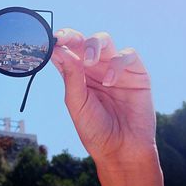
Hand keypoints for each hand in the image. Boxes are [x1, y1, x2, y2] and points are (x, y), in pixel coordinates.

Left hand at [50, 29, 154, 162]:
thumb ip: (71, 76)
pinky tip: (110, 81)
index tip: (49, 39)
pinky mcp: (136, 73)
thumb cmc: (95, 129)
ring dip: (94, 45)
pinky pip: (127, 55)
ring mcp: (114, 68)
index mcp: (76, 75)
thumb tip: (59, 49)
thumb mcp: (77, 103)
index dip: (57, 42)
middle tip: (64, 39)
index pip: (65, 51)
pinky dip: (117, 64)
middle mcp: (94, 69)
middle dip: (72, 36)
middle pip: (82, 40)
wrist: (121, 149)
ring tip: (88, 62)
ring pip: (104, 41)